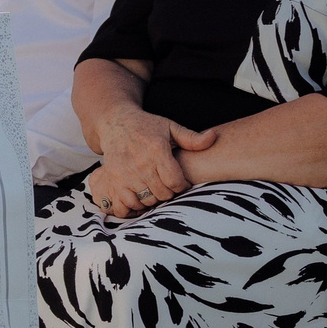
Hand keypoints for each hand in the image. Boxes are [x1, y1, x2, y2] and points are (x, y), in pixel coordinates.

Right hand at [88, 106, 216, 219]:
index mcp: (157, 150)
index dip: (182, 186)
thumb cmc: (146, 126)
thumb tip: (213, 138)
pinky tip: (139, 195)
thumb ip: (192, 138)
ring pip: (146, 200)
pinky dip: (134, 205)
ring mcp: (125, 173)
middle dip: (169, 193)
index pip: (175, 182)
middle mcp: (140, 163)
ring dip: (153, 198)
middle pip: (163, 194)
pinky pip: (127, 204)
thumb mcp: (170, 127)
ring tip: (154, 188)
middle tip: (168, 185)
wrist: (116, 123)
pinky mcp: (113, 180)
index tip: (181, 182)